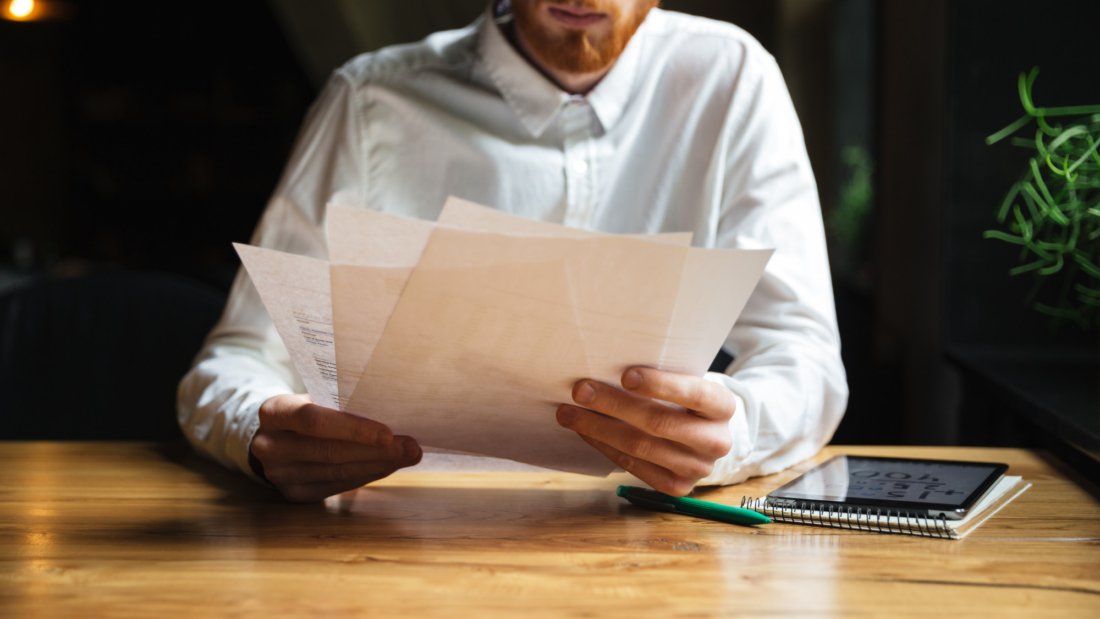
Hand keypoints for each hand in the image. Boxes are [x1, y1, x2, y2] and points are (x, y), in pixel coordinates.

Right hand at [251, 394, 421, 501]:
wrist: (272, 436)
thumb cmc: (304, 410)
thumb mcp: (312, 397)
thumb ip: (340, 404)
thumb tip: (391, 413)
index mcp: (274, 412)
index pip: (313, 420)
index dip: (352, 428)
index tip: (388, 433)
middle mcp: (270, 446)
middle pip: (329, 451)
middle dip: (375, 451)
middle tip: (411, 447)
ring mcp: (280, 475)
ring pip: (336, 472)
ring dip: (378, 465)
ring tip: (407, 456)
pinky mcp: (294, 494)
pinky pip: (337, 486)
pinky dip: (366, 475)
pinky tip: (387, 466)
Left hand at [556, 367, 735, 495]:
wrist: (704, 437)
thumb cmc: (684, 401)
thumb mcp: (685, 383)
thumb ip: (660, 379)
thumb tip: (606, 368)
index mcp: (722, 406)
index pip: (694, 393)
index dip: (660, 384)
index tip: (626, 375)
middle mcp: (716, 440)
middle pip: (659, 422)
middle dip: (614, 404)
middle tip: (581, 390)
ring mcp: (698, 469)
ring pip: (641, 447)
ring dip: (599, 428)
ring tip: (569, 413)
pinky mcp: (677, 487)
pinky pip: (633, 466)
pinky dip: (604, 446)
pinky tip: (585, 432)